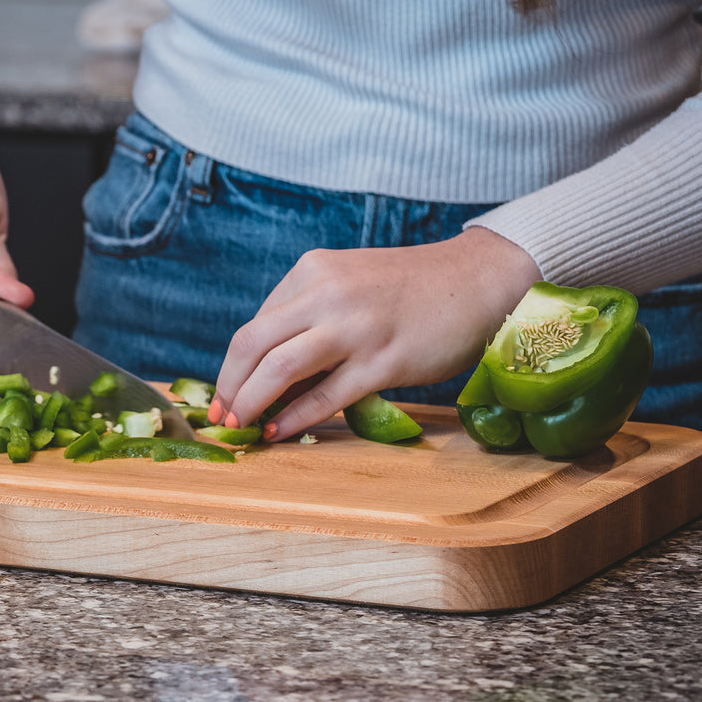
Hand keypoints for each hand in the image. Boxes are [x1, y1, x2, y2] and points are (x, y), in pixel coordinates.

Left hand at [209, 227, 541, 439]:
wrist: (480, 279)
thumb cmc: (411, 289)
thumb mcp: (349, 283)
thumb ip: (310, 316)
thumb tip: (266, 371)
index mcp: (313, 271)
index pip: (256, 324)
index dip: (234, 366)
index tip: (226, 393)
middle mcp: (328, 293)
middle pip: (252, 344)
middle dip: (229, 386)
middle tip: (221, 416)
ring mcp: (355, 327)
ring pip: (279, 369)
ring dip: (251, 404)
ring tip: (241, 426)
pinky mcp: (384, 361)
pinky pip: (325, 396)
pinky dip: (293, 417)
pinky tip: (278, 430)